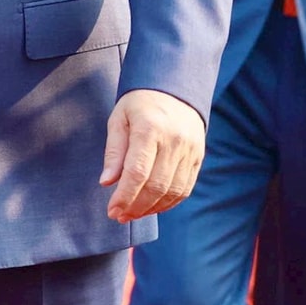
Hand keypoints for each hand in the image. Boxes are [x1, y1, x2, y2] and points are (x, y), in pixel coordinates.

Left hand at [99, 89, 205, 222]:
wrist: (175, 88)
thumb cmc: (140, 104)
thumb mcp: (119, 119)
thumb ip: (114, 151)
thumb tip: (107, 182)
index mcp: (150, 128)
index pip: (137, 172)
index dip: (124, 196)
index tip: (112, 210)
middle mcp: (174, 140)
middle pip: (156, 185)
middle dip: (136, 207)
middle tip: (120, 216)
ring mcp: (190, 150)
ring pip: (172, 191)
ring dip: (151, 209)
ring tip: (133, 214)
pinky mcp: (198, 157)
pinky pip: (185, 188)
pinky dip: (168, 203)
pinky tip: (152, 207)